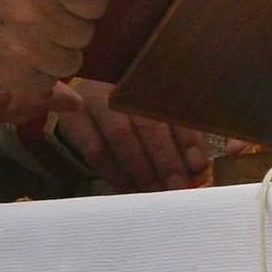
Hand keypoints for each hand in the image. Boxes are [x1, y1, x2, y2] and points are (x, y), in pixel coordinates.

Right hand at [0, 0, 107, 125]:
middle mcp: (40, 16)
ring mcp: (27, 51)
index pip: (98, 0)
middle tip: (51, 18)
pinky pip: (47, 81)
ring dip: (58, 52)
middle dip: (73, 26)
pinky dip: (39, 72)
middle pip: (86, 33)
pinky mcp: (13, 78)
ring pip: (71, 62)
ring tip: (36, 38)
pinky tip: (20, 54)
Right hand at [50, 78, 209, 191]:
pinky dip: (115, 174)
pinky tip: (129, 190)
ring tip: (156, 193)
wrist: (79, 97)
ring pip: (122, 136)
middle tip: (178, 188)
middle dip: (166, 160)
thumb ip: (179, 132)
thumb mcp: (156, 111)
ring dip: (142, 169)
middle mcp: (123, 84)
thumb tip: (198, 166)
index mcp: (150, 78)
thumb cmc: (130, 109)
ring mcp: (95, 99)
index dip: (187, 138)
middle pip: (148, 123)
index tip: (198, 166)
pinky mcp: (74, 118)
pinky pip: (96, 150)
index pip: (173, 108)